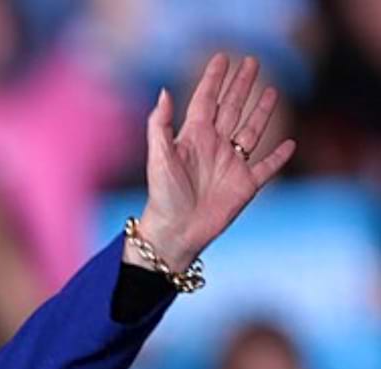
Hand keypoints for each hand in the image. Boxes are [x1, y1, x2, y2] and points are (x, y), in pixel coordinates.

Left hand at [133, 54, 295, 271]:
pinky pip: (267, 167)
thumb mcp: (159, 157)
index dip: (214, 79)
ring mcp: (231, 165)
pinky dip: (279, 156)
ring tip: (272, 91)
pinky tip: (288, 144)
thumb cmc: (163, 196)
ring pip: (251, 131)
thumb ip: (160, 124)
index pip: (205, 100)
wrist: (175, 232)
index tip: (222, 58)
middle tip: (252, 62)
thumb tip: (164, 91)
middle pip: (231, 108)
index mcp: (193, 137)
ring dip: (262, 112)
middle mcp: (214, 147)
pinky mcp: (245, 185)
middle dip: (241, 86)